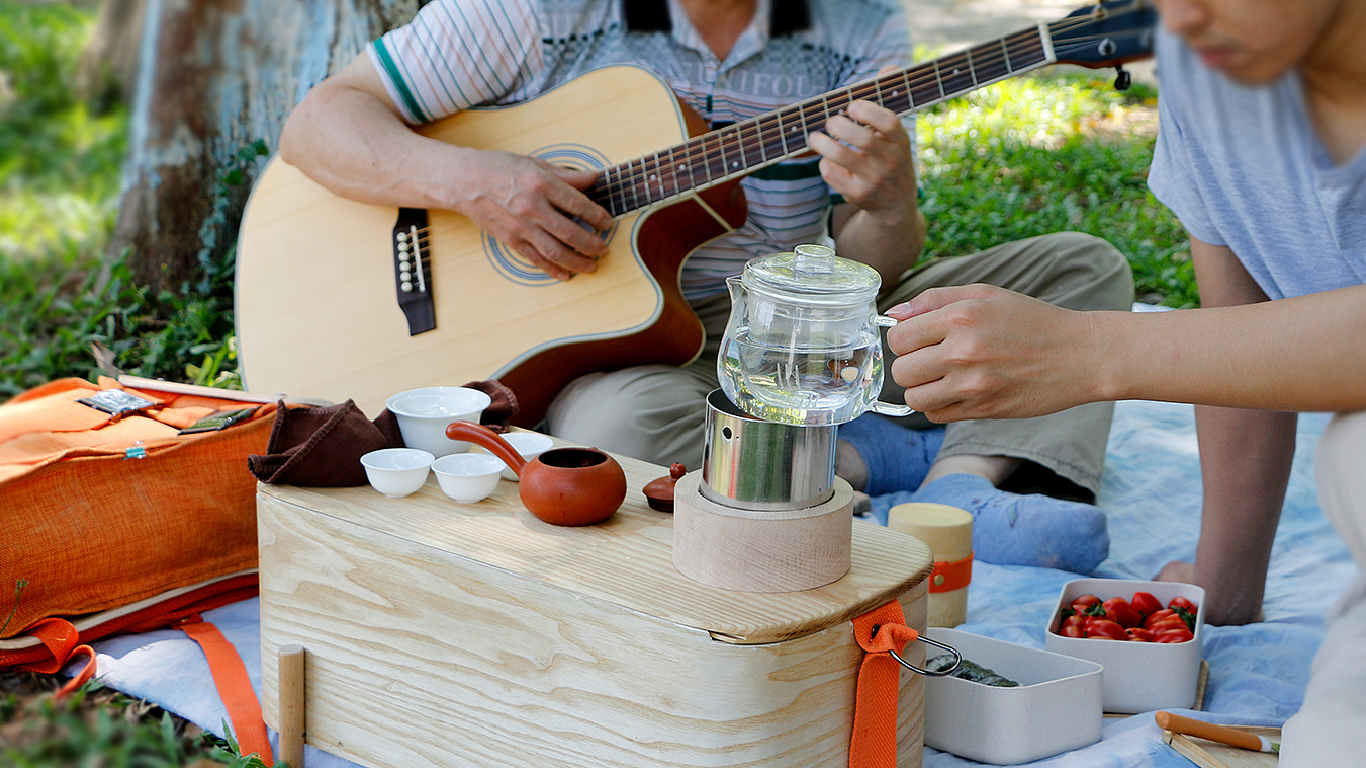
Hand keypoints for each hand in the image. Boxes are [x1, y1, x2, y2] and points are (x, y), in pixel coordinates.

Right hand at [449, 150, 613, 281]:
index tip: (607, 223)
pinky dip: (552, 269)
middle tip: (604, 249)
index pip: (578, 204)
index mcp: (541, 183)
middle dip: (592, 245)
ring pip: (555, 251)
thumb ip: (567, 174)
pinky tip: (565, 274)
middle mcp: (532, 207)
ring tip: (591, 266)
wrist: (464, 181)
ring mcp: (520, 226)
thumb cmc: (499, 168)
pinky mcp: (510, 239)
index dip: (597, 216)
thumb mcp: (535, 163)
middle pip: (570, 233)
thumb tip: (594, 177)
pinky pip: (535, 259)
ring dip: (577, 262)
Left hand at [808, 97, 917, 217]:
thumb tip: (889, 66)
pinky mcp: (857, 195)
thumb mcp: (896, 135)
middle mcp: (890, 162)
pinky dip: (824, 163)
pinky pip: (832, 174)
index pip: (888, 122)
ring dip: (822, 143)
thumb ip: (887, 102)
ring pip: (841, 156)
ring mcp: (874, 180)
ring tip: (815, 137)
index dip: (867, 110)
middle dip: (839, 125)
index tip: (852, 106)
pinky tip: (828, 160)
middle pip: (862, 138)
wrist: (895, 205)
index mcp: (901, 142)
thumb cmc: (891, 158)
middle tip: (831, 122)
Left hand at [885, 284, 1099, 420]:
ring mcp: (973, 384)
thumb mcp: (985, 295)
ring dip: (922, 390)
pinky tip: (958, 391)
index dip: (904, 339)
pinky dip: (940, 406)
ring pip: (915, 398)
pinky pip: (937, 415)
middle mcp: (963, 351)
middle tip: (932, 359)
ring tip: (943, 377)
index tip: (919, 339)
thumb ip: (934, 300)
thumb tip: (894, 314)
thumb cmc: (1032, 321)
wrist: (1079, 355)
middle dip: (911, 365)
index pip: (898, 337)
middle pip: (901, 370)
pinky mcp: (984, 409)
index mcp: (961, 316)